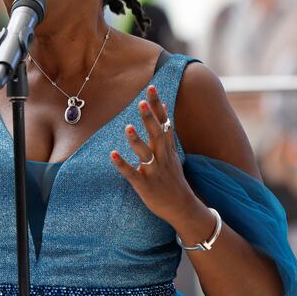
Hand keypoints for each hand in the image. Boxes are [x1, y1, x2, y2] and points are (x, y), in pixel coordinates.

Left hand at [109, 85, 199, 225]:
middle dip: (149, 118)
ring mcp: (154, 171)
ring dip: (136, 140)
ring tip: (127, 127)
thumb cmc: (173, 179)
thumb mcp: (173, 154)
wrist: (183, 207)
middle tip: (141, 102)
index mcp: (167, 148)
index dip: (157, 105)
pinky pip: (132, 174)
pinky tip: (113, 155)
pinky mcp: (144, 185)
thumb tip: (163, 110)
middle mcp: (162, 157)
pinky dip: (122, 165)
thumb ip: (166, 133)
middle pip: (156, 134)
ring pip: (145, 153)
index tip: (151, 87)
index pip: (163, 122)